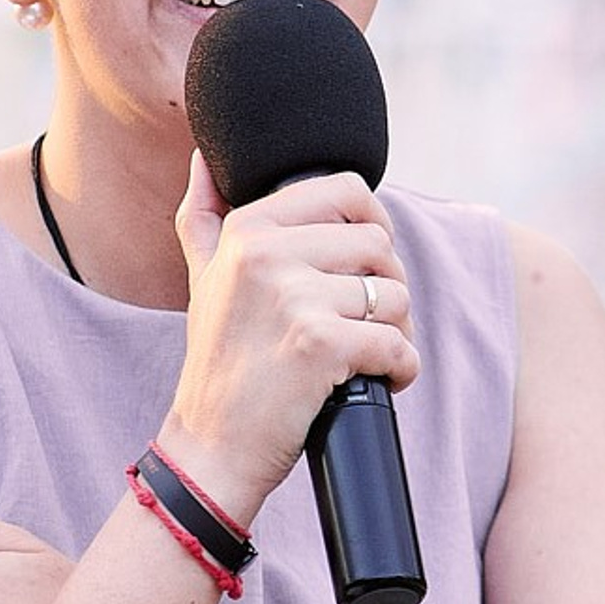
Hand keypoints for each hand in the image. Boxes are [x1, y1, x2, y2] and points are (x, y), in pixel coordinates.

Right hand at [165, 154, 420, 513]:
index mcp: (246, 229)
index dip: (373, 228)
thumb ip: (204, 213)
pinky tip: (381, 382)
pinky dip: (402, 369)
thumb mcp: (202, 276)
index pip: (348, 191)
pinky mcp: (320, 343)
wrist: (211, 447)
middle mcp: (265, 254)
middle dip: (387, 288)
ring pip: (396, 295)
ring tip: (369, 356)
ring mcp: (293, 297)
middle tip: (368, 323)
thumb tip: (205, 156)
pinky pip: (397, 344)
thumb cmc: (219, 362)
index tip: (365, 267)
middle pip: (380, 244)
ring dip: (398, 332)